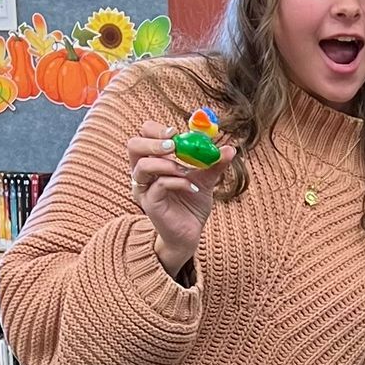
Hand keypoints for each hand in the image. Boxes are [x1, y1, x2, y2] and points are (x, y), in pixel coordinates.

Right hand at [128, 130, 216, 278]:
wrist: (190, 234)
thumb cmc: (192, 205)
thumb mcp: (206, 180)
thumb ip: (215, 164)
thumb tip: (230, 148)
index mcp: (153, 161)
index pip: (144, 135)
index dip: (157, 130)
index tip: (175, 132)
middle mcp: (142, 173)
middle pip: (134, 145)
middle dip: (154, 141)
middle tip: (174, 145)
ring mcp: (144, 189)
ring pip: (143, 166)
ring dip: (167, 163)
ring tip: (186, 170)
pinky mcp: (151, 204)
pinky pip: (160, 185)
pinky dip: (178, 182)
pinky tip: (193, 187)